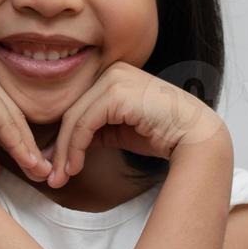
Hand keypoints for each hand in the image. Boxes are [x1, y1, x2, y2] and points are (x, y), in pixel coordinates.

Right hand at [0, 58, 52, 180]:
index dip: (16, 140)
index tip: (31, 165)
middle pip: (9, 113)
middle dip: (27, 145)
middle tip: (42, 171)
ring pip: (11, 116)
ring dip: (27, 147)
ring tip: (39, 172)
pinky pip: (5, 119)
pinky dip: (18, 143)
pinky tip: (28, 162)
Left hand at [45, 62, 227, 188]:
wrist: (195, 135)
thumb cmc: (163, 134)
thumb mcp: (120, 131)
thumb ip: (95, 131)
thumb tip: (65, 147)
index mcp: (113, 76)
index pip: (79, 108)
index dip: (63, 139)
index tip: (57, 166)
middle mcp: (112, 72)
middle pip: (72, 112)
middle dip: (59, 148)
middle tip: (53, 176)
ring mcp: (114, 79)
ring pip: (74, 119)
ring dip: (64, 152)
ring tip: (61, 177)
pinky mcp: (116, 92)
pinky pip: (84, 123)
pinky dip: (74, 147)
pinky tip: (74, 167)